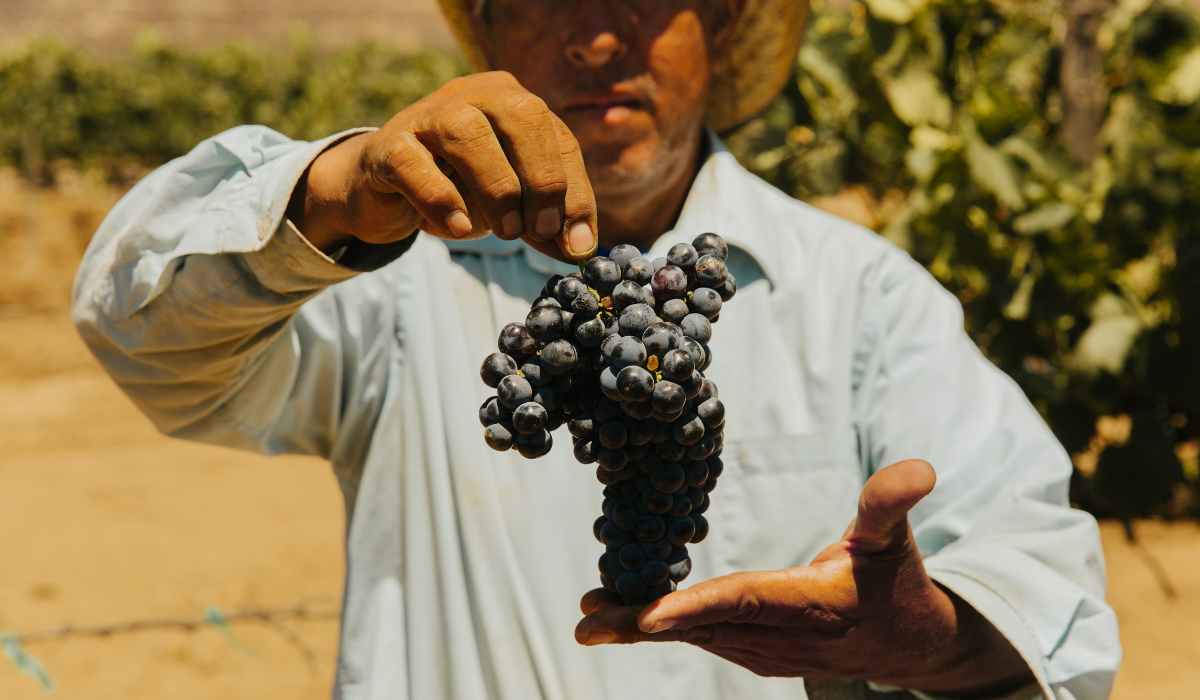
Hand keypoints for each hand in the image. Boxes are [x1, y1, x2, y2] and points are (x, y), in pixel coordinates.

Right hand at [289, 71, 597, 261]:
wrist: (382, 191)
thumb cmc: (458, 190)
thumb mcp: (513, 207)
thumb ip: (546, 226)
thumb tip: (583, 252)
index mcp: (514, 101)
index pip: (560, 138)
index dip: (575, 192)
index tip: (577, 242)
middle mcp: (474, 94)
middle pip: (523, 117)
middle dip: (542, 180)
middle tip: (539, 230)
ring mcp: (427, 114)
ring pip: (468, 135)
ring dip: (497, 189)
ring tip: (505, 233)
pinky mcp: (387, 144)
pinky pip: (414, 164)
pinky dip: (441, 198)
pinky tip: (458, 229)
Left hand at [574, 460, 1032, 694]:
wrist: (909, 644)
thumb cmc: (897, 581)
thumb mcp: (895, 538)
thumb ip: (891, 503)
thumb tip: (919, 468)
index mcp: (813, 605)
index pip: (745, 602)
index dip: (695, 608)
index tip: (647, 616)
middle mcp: (784, 638)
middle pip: (704, 627)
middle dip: (642, 623)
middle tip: (587, 618)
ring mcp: (769, 653)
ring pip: (698, 638)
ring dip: (643, 627)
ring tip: (593, 612)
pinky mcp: (758, 654)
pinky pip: (705, 640)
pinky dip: (667, 628)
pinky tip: (631, 617)